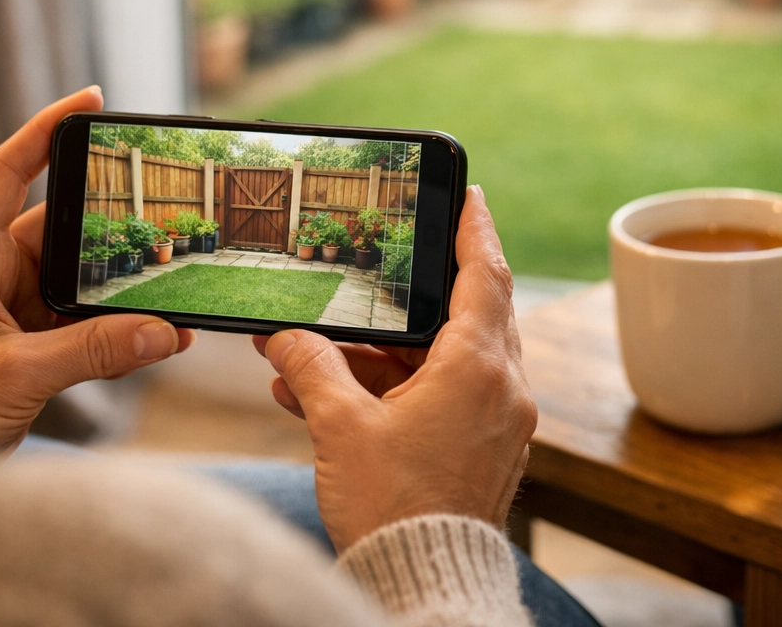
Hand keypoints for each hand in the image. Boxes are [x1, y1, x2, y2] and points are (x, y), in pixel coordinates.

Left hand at [0, 87, 193, 458]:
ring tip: (165, 279)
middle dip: (109, 223)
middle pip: (61, 222)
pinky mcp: (29, 330)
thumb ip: (93, 349)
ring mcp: (11, 298)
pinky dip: (112, 317)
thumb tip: (163, 332)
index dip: (45, 129)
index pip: (7, 170)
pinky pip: (81, 309)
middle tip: (159, 214)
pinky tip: (150, 327)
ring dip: (117, 280)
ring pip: (78, 270)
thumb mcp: (17, 373)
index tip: (90, 99)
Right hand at [254, 186, 536, 552]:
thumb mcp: (341, 428)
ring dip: (388, 349)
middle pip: (468, 311)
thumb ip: (309, 369)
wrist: (422, 588)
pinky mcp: (481, 447)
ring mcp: (495, 421)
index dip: (476, 229)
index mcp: (478, 370)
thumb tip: (281, 339)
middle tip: (395, 257)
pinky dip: (396, 384)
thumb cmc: (393, 510)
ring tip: (322, 344)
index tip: (470, 195)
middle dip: (422, 288)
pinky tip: (330, 390)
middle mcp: (500, 389)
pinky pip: (440, 394)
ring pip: (445, 357)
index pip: (486, 276)